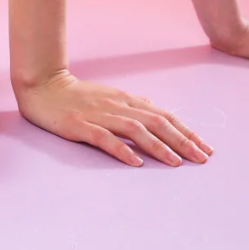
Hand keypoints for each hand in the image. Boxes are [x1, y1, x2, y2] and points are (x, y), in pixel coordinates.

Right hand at [15, 70, 213, 167]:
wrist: (42, 86)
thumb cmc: (76, 94)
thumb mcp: (110, 95)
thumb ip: (133, 105)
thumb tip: (157, 112)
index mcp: (126, 100)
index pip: (164, 116)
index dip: (187, 132)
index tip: (206, 148)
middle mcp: (117, 106)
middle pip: (156, 122)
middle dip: (182, 141)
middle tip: (201, 159)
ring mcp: (98, 115)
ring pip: (136, 130)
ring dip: (159, 146)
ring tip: (176, 162)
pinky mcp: (80, 125)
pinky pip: (104, 138)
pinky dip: (122, 150)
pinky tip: (136, 162)